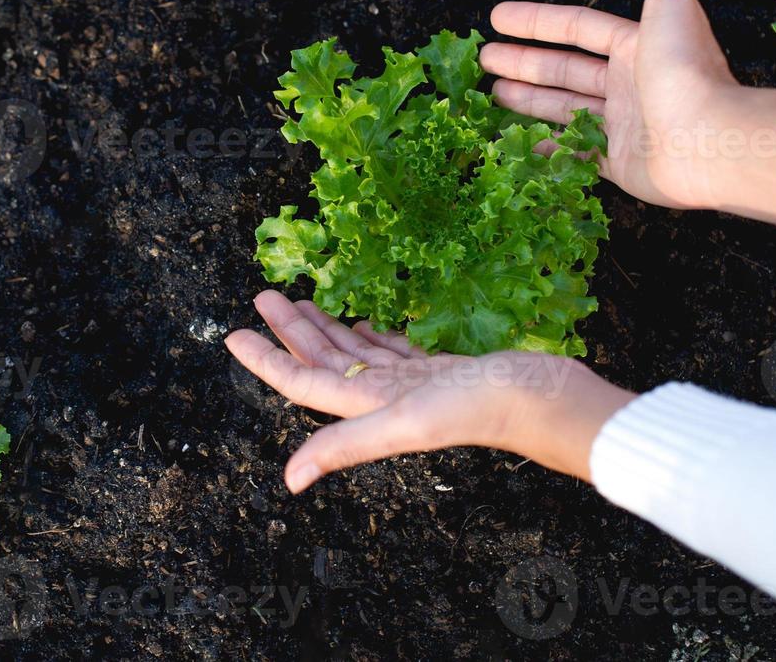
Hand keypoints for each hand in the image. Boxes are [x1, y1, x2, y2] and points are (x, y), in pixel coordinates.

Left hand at [225, 291, 635, 492]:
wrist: (544, 399)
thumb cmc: (477, 408)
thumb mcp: (403, 424)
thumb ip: (345, 445)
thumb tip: (289, 480)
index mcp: (368, 407)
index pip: (303, 381)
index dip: (266, 360)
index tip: (231, 334)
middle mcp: (383, 398)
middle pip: (324, 360)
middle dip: (290, 331)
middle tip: (263, 296)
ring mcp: (411, 384)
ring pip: (356, 352)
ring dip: (325, 328)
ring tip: (300, 300)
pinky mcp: (438, 371)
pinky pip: (392, 350)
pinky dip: (370, 334)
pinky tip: (361, 321)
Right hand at [480, 0, 775, 225]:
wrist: (707, 140)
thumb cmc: (686, 70)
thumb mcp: (670, 5)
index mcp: (637, 47)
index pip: (578, 28)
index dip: (537, 21)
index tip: (497, 18)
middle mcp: (630, 84)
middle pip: (566, 69)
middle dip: (525, 62)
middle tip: (484, 59)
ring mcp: (624, 125)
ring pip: (566, 108)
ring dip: (530, 99)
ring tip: (493, 93)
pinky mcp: (621, 163)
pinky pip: (577, 153)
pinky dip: (549, 148)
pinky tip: (521, 141)